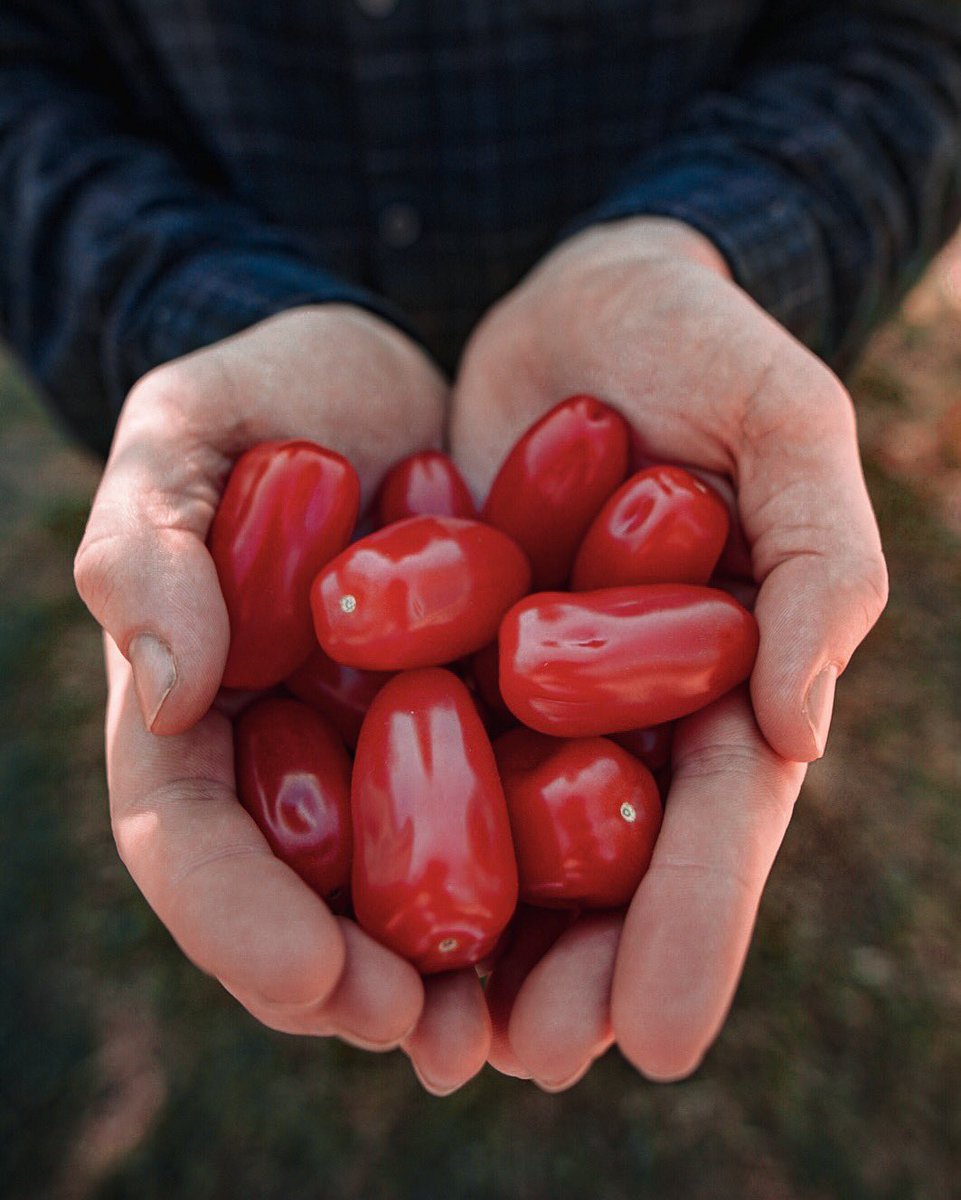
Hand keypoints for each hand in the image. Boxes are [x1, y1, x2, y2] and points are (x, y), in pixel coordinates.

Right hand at [76, 306, 489, 1091]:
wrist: (385, 376)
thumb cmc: (267, 395)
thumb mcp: (184, 434)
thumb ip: (148, 546)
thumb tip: (169, 692)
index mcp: (198, 707)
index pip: (189, 837)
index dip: (238, 922)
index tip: (314, 980)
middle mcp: (292, 751)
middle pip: (305, 896)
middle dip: (362, 981)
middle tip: (438, 1037)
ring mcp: (387, 743)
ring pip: (412, 879)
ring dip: (467, 965)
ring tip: (530, 1029)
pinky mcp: (483, 715)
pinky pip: (513, 799)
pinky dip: (551, 867)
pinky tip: (608, 916)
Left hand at [450, 217, 887, 1083]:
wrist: (583, 301)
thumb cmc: (703, 345)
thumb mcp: (787, 420)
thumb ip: (821, 557)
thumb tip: (798, 731)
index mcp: (731, 671)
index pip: (721, 820)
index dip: (696, 929)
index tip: (656, 1039)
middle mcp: (636, 699)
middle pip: (613, 858)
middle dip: (577, 967)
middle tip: (522, 1060)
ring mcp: (541, 682)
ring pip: (513, 826)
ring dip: (479, 932)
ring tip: (431, 1031)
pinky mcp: (455, 645)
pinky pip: (426, 741)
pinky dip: (394, 820)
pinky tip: (349, 898)